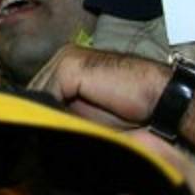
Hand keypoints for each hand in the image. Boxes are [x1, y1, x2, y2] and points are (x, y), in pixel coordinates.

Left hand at [28, 44, 165, 128]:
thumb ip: (61, 115)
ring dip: (41, 113)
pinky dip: (48, 110)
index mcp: (64, 68)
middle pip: (33, 91)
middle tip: (34, 136)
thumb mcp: (86, 117)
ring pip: (37, 92)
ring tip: (45, 132)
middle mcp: (61, 58)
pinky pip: (46, 91)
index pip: (36, 93)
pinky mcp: (70, 65)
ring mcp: (64, 58)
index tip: (32, 133)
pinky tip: (54, 124)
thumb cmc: (128, 112)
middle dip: (35, 113)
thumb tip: (33, 126)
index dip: (34, 114)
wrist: (162, 100)